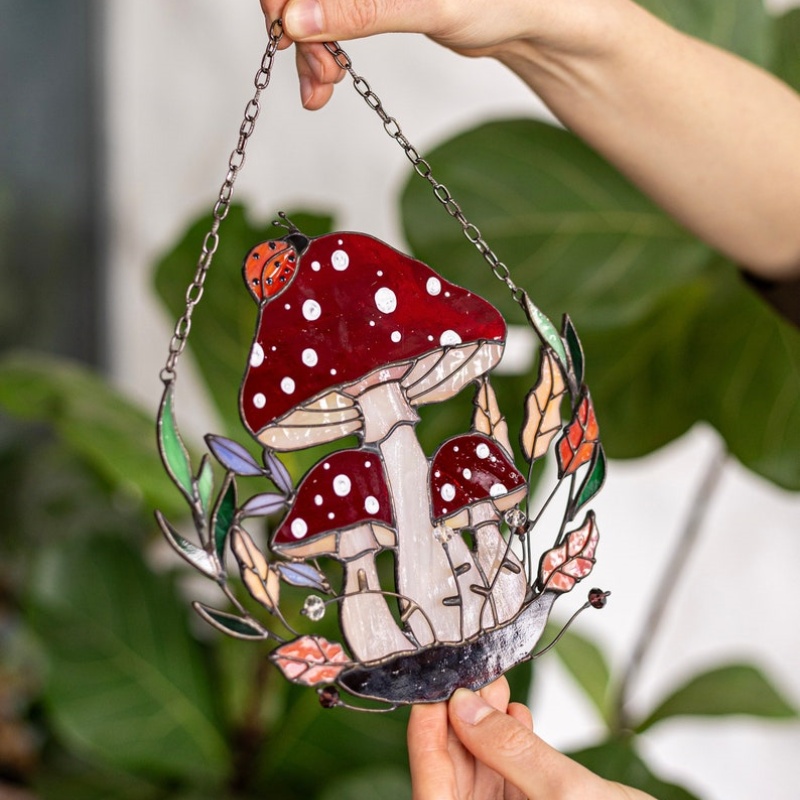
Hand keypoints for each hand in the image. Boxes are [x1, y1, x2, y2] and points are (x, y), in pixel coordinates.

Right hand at [257, 0, 575, 108]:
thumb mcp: (427, 6)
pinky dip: (323, 51)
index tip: (284, 33)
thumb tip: (297, 19)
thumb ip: (360, 10)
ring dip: (308, 49)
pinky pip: (330, 20)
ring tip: (322, 88)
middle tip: (320, 74)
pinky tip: (325, 81)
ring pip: (311, 7)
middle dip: (298, 29)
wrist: (525, 17)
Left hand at [408, 678, 654, 798]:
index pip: (433, 790)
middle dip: (458, 722)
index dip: (424, 739)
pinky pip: (504, 777)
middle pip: (453, 777)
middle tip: (470, 678)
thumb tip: (463, 705)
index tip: (430, 693)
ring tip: (496, 687)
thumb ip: (511, 748)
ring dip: (483, 727)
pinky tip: (515, 715)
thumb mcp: (568, 791)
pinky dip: (506, 743)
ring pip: (478, 772)